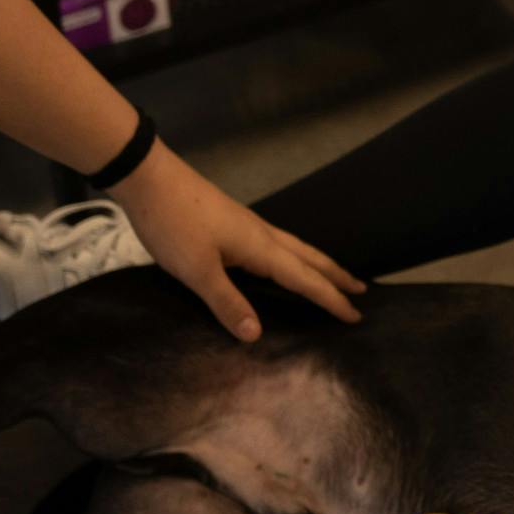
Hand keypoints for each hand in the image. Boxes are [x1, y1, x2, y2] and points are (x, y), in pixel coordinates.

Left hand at [110, 141, 365, 342]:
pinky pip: (280, 244)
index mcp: (261, 248)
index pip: (306, 279)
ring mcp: (250, 226)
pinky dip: (297, 256)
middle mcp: (263, 235)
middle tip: (362, 291)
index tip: (355, 316)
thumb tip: (256, 335)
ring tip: (335, 275)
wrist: (151, 178)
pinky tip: (284, 259)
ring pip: (297, 248)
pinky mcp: (235, 222)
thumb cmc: (174, 224)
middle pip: (311, 258)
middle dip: (337, 276)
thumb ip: (227, 302)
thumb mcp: (196, 270)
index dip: (331, 299)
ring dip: (320, 264)